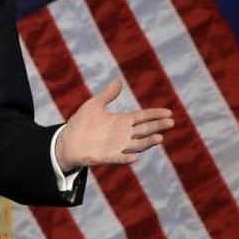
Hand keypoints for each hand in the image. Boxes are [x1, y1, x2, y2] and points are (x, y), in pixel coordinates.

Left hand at [55, 79, 172, 172]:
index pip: (143, 117)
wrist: (68, 141)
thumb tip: (118, 80)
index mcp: (122, 121)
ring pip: (137, 145)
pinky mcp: (107, 157)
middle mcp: (124, 135)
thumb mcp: (94, 105)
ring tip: (159, 138)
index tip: (169, 112)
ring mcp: (117, 147)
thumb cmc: (81, 123)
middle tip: (171, 122)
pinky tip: (134, 157)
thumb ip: (107, 95)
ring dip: (148, 142)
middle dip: (158, 126)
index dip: (155, 114)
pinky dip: (126, 159)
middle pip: (145, 130)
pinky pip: (119, 158)